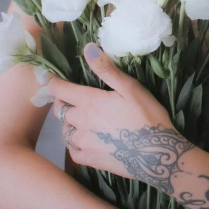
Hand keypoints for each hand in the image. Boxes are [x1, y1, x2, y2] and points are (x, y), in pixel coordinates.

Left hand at [50, 43, 182, 180]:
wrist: (157, 154)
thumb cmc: (147, 116)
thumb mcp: (130, 88)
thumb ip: (106, 69)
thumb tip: (87, 48)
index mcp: (89, 102)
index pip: (59, 89)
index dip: (52, 82)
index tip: (50, 78)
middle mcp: (80, 122)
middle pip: (60, 110)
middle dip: (64, 102)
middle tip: (73, 99)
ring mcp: (83, 143)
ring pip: (65, 131)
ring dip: (69, 123)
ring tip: (82, 120)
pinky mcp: (88, 160)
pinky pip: (72, 150)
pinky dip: (74, 143)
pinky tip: (84, 141)